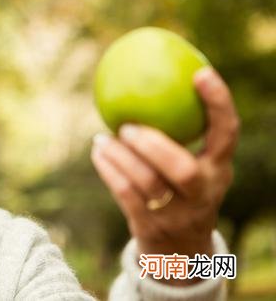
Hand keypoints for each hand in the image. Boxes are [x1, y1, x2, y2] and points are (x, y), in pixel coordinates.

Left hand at [91, 67, 238, 284]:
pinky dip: (109, 171)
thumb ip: (180, 133)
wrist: (179, 252)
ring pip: (147, 184)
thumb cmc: (182, 192)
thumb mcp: (193, 166)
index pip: (226, 134)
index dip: (218, 103)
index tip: (200, 73)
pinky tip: (98, 153)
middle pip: (183, 170)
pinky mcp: (151, 227)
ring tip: (102, 138)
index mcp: (219, 169)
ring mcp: (178, 214)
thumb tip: (149, 76)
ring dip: (120, 157)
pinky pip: (126, 195)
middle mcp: (203, 193)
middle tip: (128, 127)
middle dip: (154, 146)